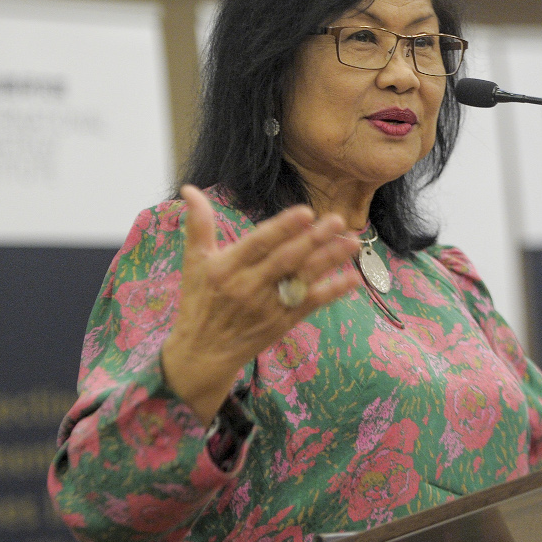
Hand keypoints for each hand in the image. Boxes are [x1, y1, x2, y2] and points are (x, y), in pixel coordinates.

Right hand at [161, 185, 361, 421]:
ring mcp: (268, 307)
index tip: (305, 212)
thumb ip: (198, 224)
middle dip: (313, 239)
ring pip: (302, 280)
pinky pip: (311, 304)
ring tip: (352, 242)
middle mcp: (248, 287)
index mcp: (226, 268)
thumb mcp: (194, 262)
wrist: (203, 353)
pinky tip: (353, 279)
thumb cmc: (200, 301)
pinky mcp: (282, 323)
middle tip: (337, 220)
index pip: (258, 244)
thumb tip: (189, 189)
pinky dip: (332, 292)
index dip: (282, 228)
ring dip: (329, 260)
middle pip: (286, 260)